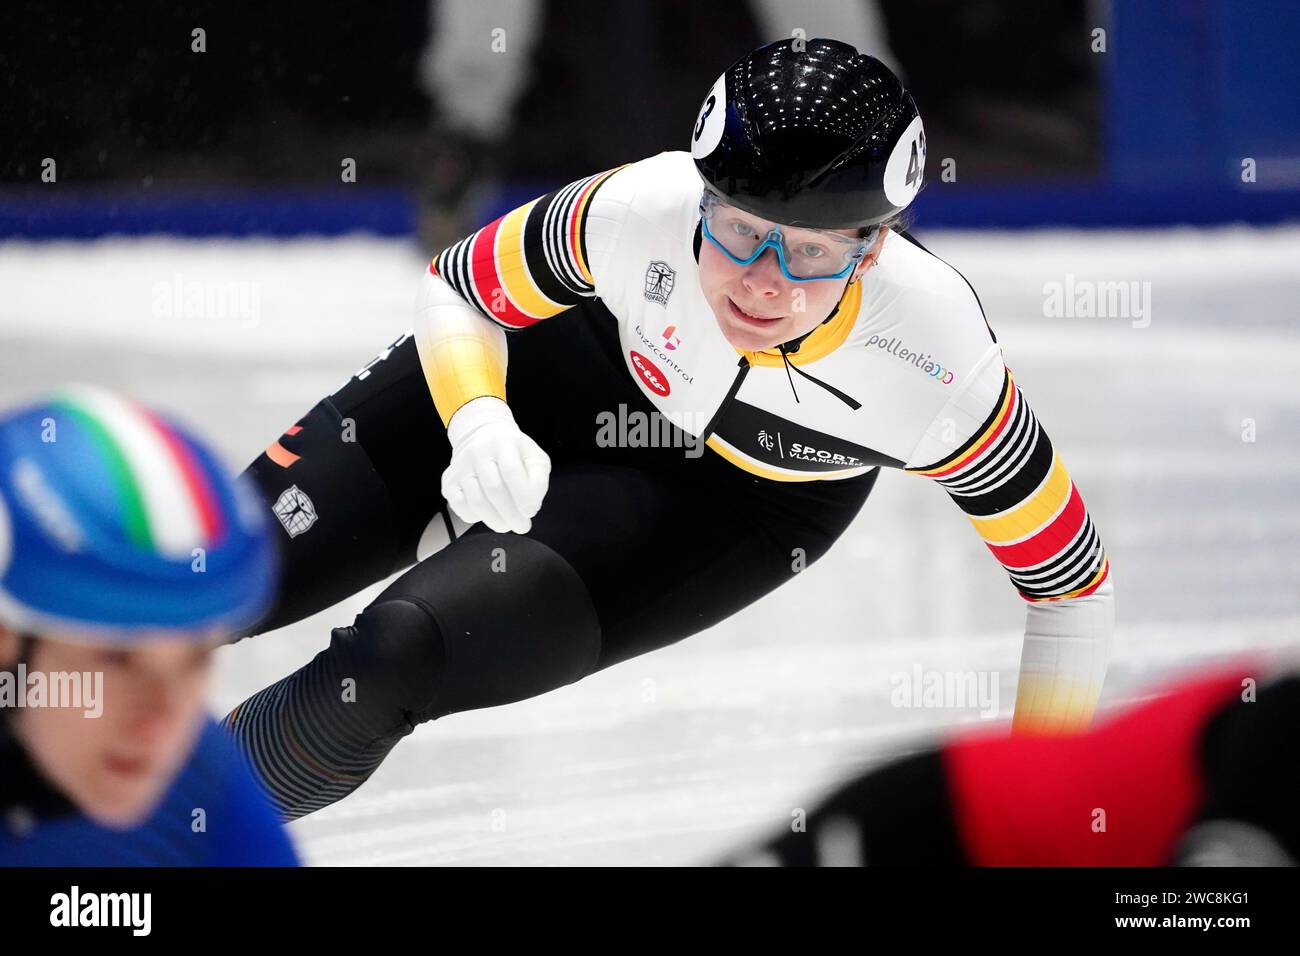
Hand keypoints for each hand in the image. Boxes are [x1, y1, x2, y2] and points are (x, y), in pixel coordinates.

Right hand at [441, 397, 549, 533]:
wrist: (481, 436)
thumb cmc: (514, 453)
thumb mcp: (534, 458)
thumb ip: (538, 480)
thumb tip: (530, 507)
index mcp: (503, 443)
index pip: (511, 470)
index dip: (523, 495)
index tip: (530, 512)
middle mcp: (478, 452)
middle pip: (493, 488)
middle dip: (510, 514)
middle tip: (522, 527)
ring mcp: (461, 467)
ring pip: (476, 500)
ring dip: (495, 519)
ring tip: (507, 525)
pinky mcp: (449, 481)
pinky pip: (459, 505)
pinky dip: (475, 516)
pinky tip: (487, 515)